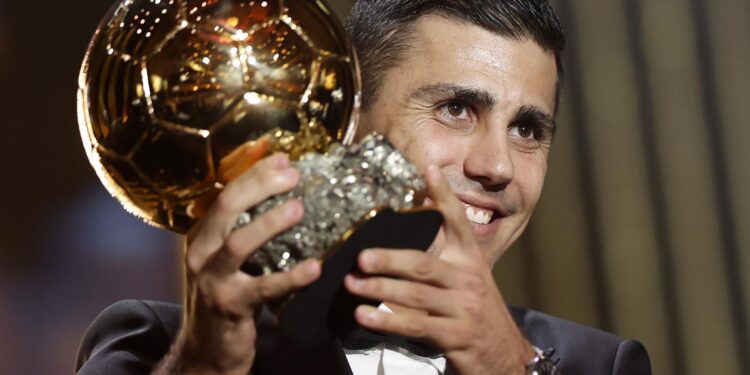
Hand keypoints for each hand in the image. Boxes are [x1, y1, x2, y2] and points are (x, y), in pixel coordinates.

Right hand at [155, 144, 320, 374]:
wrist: (207, 348)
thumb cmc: (226, 295)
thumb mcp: (226, 258)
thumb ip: (243, 228)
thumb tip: (278, 190)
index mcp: (200, 235)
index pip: (225, 194)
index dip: (254, 173)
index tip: (284, 159)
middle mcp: (199, 253)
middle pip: (227, 208)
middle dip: (261, 186)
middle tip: (293, 176)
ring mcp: (212, 280)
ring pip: (238, 243)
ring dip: (270, 223)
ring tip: (298, 209)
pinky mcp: (231, 305)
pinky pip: (264, 288)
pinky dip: (291, 277)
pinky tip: (314, 267)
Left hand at [344, 165, 534, 373]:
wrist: (504, 354)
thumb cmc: (475, 311)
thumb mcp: (466, 278)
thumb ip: (443, 254)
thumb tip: (410, 224)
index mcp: (470, 260)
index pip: (457, 222)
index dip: (443, 195)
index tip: (427, 170)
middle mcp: (468, 280)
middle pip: (424, 264)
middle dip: (390, 259)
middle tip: (362, 257)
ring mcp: (464, 309)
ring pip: (416, 296)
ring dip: (380, 290)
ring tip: (352, 284)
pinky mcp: (456, 336)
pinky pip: (416, 326)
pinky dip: (387, 321)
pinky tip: (364, 316)